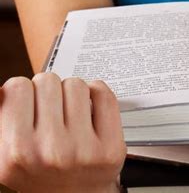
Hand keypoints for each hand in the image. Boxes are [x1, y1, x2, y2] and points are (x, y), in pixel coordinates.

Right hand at [0, 73, 126, 192]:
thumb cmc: (38, 174)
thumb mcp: (7, 153)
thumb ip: (4, 116)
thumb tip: (4, 89)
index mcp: (15, 153)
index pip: (17, 87)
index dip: (23, 94)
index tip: (28, 105)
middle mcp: (49, 153)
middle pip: (47, 81)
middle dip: (47, 94)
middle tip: (49, 114)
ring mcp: (82, 150)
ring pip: (75, 84)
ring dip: (71, 95)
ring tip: (68, 117)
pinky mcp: (110, 148)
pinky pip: (103, 93)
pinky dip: (97, 95)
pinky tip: (89, 113)